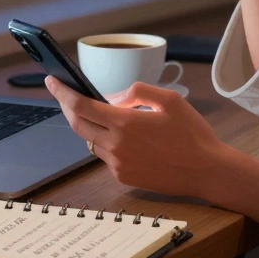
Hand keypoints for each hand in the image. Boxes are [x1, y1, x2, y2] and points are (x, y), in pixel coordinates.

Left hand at [45, 76, 228, 198]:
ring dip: (90, 125)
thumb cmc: (192, 133)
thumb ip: (137, 91)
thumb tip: (111, 96)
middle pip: (78, 124)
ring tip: (99, 112)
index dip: (62, 92)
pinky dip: (105, 142)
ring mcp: (118, 164)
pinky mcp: (124, 177)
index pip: (80, 105)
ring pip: (91, 140)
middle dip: (68, 106)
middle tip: (66, 94)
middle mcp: (116, 145)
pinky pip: (105, 155)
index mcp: (125, 123)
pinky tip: (121, 136)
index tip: (51, 80)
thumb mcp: (169, 99)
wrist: (207, 170)